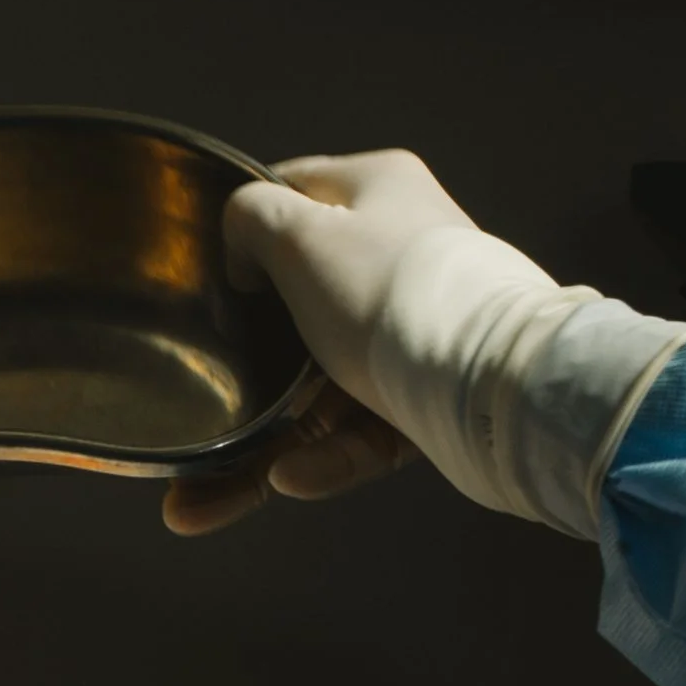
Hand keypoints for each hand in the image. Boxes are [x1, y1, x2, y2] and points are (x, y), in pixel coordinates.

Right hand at [163, 149, 510, 536]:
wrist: (491, 383)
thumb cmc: (390, 293)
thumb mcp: (302, 235)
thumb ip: (253, 218)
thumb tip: (241, 238)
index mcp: (376, 194)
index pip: (296, 193)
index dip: (243, 230)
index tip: (202, 274)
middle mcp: (398, 256)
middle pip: (297, 310)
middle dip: (242, 363)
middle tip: (194, 397)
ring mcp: (413, 333)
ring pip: (319, 390)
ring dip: (260, 442)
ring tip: (199, 493)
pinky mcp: (425, 401)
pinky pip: (357, 433)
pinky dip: (321, 459)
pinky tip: (287, 478)